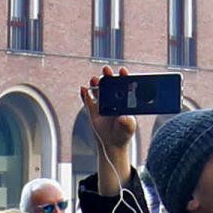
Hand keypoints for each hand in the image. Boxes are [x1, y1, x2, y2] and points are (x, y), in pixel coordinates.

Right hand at [79, 77, 134, 191]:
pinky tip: (83, 89)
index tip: (122, 71)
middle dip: (108, 76)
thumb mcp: (128, 129)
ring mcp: (102, 103)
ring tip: (94, 79)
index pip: (124, 85)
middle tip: (106, 70)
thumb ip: (127, 123)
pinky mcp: (93, 109)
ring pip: (98, 90)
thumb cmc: (123, 133)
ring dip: (96, 83)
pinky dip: (85, 94)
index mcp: (124, 101)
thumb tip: (122, 118)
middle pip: (110, 84)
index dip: (123, 77)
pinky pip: (88, 100)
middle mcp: (113, 99)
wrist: (112, 143)